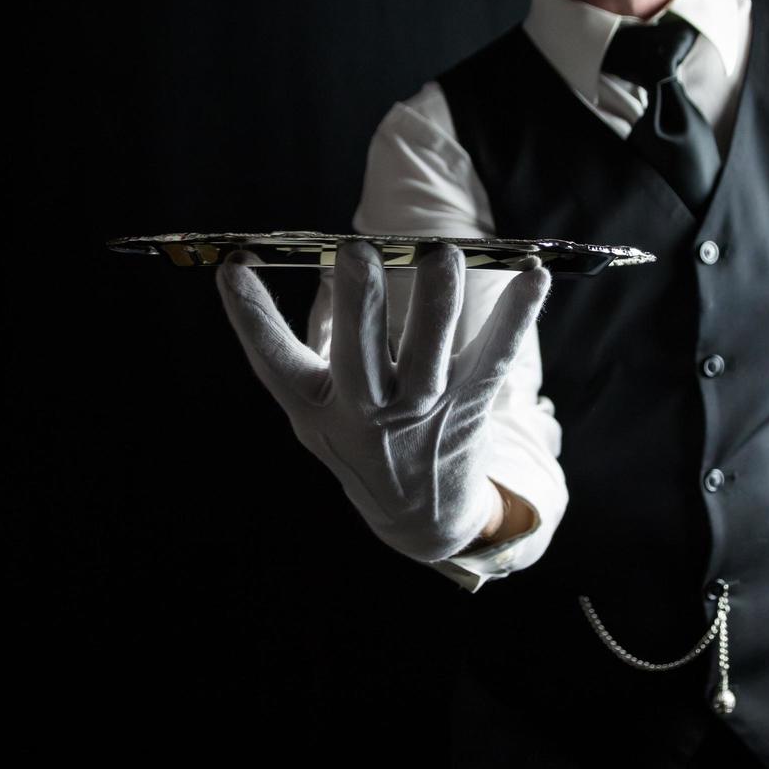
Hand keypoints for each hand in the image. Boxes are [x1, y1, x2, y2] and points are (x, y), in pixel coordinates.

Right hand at [216, 240, 550, 562]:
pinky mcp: (470, 405)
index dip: (249, 315)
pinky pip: (496, 357)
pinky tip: (534, 277)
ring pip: (430, 351)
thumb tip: (289, 267)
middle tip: (358, 253)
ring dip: (437, 301)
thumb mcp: (316, 414)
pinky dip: (517, 316)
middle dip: (359, 302)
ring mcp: (423, 409)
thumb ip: (300, 352)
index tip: (234, 267)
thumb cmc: (360, 444)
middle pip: (358, 352)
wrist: (419, 515)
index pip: (274, 361)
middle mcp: (368, 411)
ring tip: (442, 256)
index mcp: (319, 409)